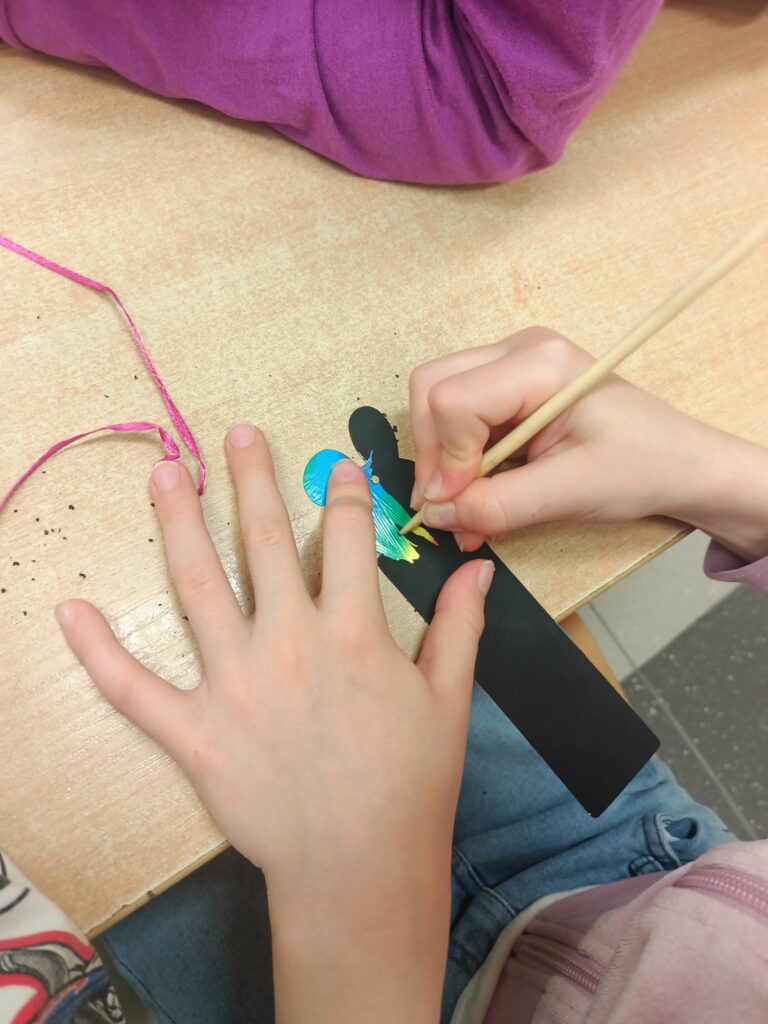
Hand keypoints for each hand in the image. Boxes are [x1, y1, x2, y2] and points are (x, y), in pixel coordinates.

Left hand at [55, 425, 491, 1022]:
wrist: (359, 866)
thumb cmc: (411, 783)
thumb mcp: (448, 698)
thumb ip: (459, 626)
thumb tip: (479, 567)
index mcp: (351, 631)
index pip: (346, 539)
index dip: (346, 494)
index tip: (339, 464)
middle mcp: (287, 642)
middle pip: (263, 542)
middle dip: (251, 480)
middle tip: (235, 435)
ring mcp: (234, 684)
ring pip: (196, 587)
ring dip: (177, 524)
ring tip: (164, 474)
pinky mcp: (195, 731)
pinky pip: (137, 688)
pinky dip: (100, 653)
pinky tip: (71, 613)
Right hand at [410, 327, 767, 559]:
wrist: (683, 465)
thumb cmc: (643, 468)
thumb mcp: (571, 492)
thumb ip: (498, 504)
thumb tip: (434, 516)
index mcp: (539, 362)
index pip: (451, 400)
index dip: (444, 459)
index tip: (455, 509)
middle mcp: (518, 350)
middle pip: (432, 389)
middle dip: (431, 454)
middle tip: (450, 510)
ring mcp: (511, 365)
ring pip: (436, 403)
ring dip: (441, 461)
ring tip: (467, 511)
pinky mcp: (509, 389)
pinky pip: (459, 418)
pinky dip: (458, 461)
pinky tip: (481, 494)